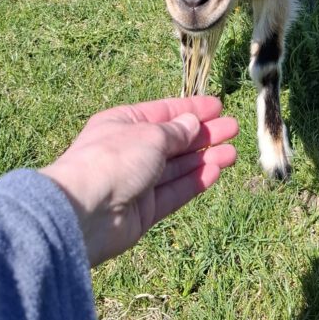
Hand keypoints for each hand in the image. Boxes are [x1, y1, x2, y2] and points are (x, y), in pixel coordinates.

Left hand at [42, 97, 237, 265]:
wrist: (85, 213)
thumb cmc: (114, 159)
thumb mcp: (150, 135)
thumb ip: (176, 132)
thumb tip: (191, 124)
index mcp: (122, 124)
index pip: (163, 113)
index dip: (191, 109)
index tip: (218, 106)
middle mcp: (129, 151)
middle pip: (173, 141)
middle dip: (203, 134)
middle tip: (233, 128)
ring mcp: (137, 182)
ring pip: (177, 167)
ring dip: (205, 158)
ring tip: (234, 152)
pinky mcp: (144, 211)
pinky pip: (174, 192)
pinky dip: (195, 181)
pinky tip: (216, 171)